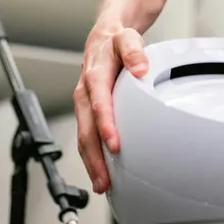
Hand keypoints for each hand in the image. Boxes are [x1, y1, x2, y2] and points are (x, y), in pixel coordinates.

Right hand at [74, 25, 148, 194]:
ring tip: (101, 184)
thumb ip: (134, 51)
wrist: (103, 39)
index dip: (106, 126)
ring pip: (83, 137)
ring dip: (91, 162)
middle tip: (105, 180)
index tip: (115, 145)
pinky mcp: (87, 112)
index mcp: (95, 76)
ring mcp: (84, 104)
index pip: (99, 104)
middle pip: (86, 128)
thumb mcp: (127, 38)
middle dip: (94, 156)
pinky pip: (86, 136)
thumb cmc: (116, 42)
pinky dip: (91, 156)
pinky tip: (100, 171)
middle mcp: (85, 92)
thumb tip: (141, 68)